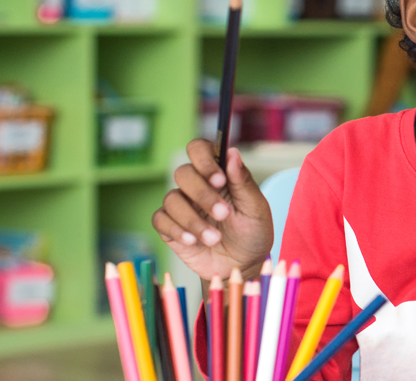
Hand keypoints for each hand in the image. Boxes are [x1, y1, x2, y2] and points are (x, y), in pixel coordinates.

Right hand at [151, 139, 273, 280]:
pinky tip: (194, 242)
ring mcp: (182, 206)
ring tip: (215, 238)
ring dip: (193, 220)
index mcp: (218, 174)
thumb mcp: (255, 208)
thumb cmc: (252, 232)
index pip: (199, 150)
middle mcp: (197, 186)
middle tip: (223, 214)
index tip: (219, 179)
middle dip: (202, 195)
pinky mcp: (170, 227)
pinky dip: (177, 230)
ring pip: (171, 199)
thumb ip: (243, 181)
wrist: (242, 265)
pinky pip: (160, 219)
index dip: (204, 160)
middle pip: (183, 173)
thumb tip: (232, 152)